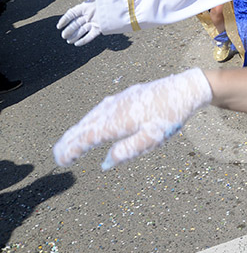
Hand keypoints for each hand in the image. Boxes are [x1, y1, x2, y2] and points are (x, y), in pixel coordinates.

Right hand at [53, 68, 212, 169]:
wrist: (183, 89)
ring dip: (77, 131)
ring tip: (68, 143)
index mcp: (116, 122)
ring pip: (90, 118)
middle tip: (58, 156)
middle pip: (83, 127)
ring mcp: (116, 101)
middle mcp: (111, 109)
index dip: (71, 150)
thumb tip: (105, 164)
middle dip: (69, 142)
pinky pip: (99, 110)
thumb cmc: (169, 116)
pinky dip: (89, 121)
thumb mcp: (151, 139)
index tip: (61, 161)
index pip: (86, 138)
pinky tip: (90, 125)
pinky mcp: (123, 96)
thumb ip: (127, 151)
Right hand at [57, 0, 104, 45]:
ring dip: (75, 35)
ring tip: (68, 41)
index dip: (65, 19)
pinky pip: (90, 35)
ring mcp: (94, 22)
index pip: (72, 14)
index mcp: (86, 7)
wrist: (125, 6)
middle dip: (69, 30)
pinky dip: (84, 40)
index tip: (59, 26)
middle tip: (63, 36)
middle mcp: (89, 15)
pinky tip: (77, 44)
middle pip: (76, 23)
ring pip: (82, 30)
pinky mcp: (100, 28)